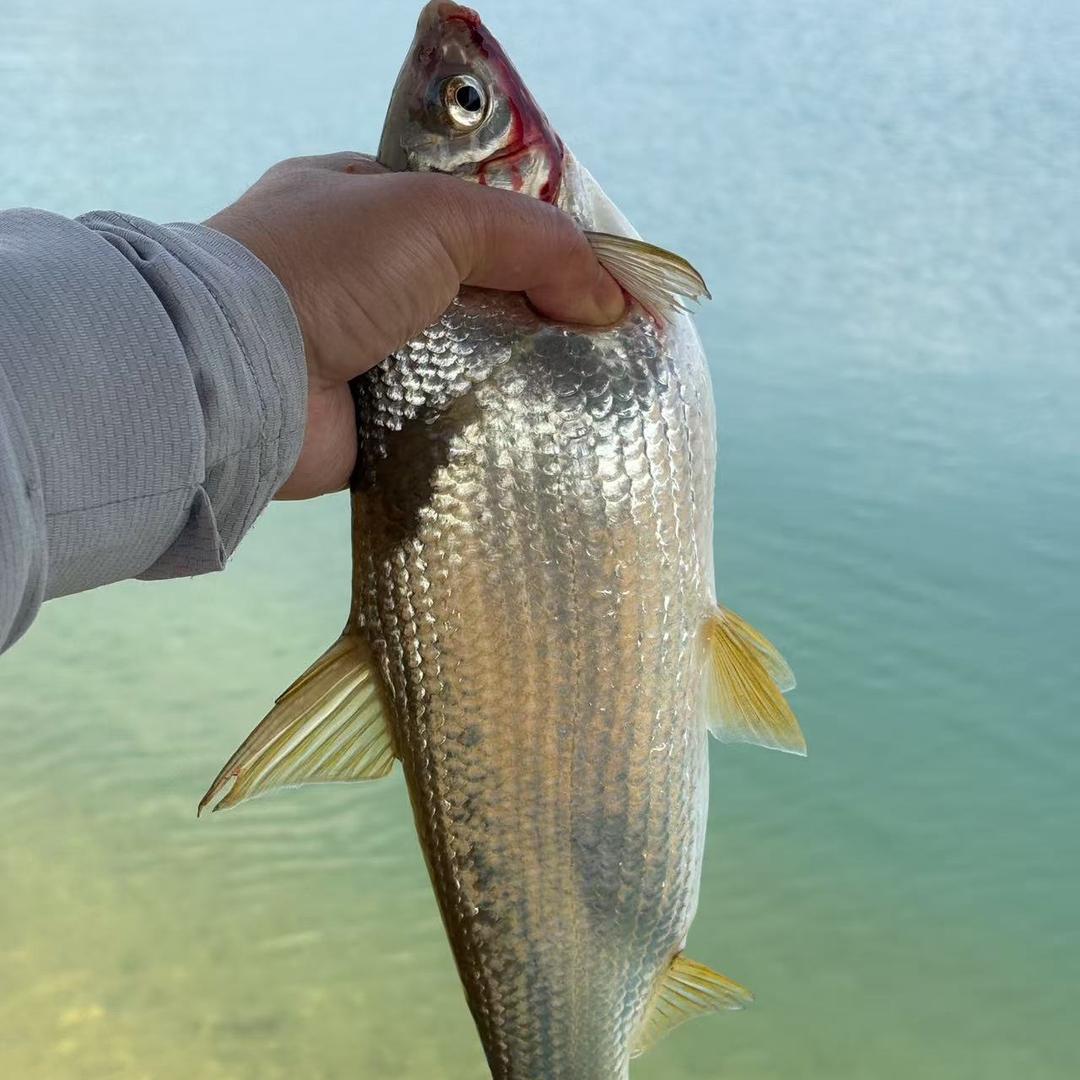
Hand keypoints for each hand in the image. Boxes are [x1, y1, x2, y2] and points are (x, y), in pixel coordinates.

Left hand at [205, 153, 624, 499]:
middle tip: (606, 346)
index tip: (601, 280)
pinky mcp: (371, 424)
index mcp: (366, 206)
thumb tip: (611, 299)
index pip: (475, 218)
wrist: (237, 374)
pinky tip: (538, 437)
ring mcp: (365, 353)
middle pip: (477, 295)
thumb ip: (534, 241)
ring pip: (465, 363)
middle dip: (538, 317)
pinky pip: (445, 425)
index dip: (542, 244)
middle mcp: (363, 278)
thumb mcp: (438, 215)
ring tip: (589, 396)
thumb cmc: (326, 265)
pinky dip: (485, 430)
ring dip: (516, 378)